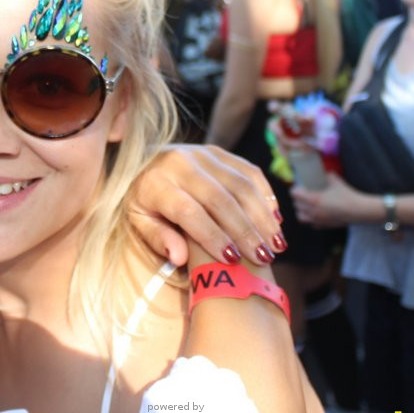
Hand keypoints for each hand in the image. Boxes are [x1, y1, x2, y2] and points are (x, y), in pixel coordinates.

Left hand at [128, 144, 283, 266]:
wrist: (143, 162)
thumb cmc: (144, 201)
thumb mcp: (138, 222)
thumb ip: (157, 238)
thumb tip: (179, 258)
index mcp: (156, 182)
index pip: (189, 211)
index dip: (212, 236)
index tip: (232, 260)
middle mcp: (180, 162)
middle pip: (220, 198)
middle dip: (245, 231)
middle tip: (264, 257)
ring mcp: (202, 153)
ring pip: (240, 185)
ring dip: (261, 216)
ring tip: (276, 245)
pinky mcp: (219, 152)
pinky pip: (249, 172)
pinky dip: (265, 196)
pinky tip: (275, 221)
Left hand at [291, 173, 363, 227]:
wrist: (358, 210)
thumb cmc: (347, 195)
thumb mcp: (336, 181)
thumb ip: (328, 176)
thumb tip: (324, 172)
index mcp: (313, 199)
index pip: (295, 194)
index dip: (294, 189)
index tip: (298, 186)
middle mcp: (312, 211)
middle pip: (296, 205)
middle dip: (297, 199)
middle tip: (302, 194)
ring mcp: (317, 220)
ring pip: (300, 216)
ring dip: (301, 210)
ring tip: (306, 205)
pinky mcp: (323, 225)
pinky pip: (311, 223)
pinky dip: (310, 218)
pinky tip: (315, 214)